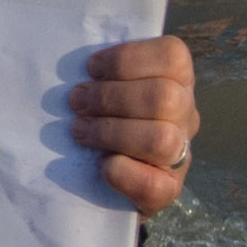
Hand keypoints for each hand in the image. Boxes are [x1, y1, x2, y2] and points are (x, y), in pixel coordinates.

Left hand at [72, 35, 197, 217]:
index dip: (127, 60)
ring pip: (161, 140)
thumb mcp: (95, 82)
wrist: (94, 173)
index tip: (90, 69)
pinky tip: (101, 165)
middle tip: (75, 103)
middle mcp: (185, 115)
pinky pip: (156, 186)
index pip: (173, 56)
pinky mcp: (167, 191)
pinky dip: (122, 173)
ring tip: (79, 130)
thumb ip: (94, 69)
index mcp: (173, 80)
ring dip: (111, 132)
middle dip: (109, 98)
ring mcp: (180, 154)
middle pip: (164, 97)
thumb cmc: (92, 113)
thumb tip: (61, 55)